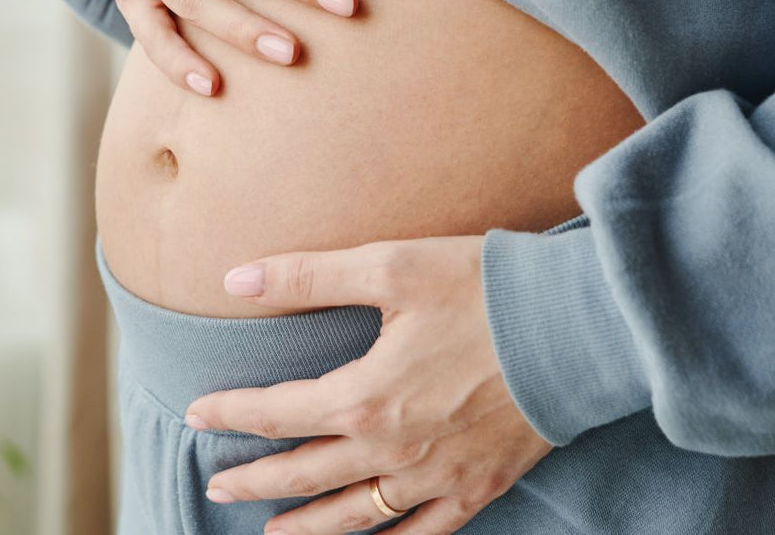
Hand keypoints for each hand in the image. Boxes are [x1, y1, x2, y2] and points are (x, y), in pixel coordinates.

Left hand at [183, 235, 553, 534]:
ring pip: (354, 517)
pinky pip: (421, 534)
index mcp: (365, 397)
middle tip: (217, 485)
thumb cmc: (483, 290)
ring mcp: (436, 477)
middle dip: (255, 479)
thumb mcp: (389, 267)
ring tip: (270, 533)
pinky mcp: (477, 486)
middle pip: (305, 474)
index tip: (197, 412)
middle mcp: (392, 449)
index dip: (231, 413)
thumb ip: (307, 275)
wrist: (577, 328)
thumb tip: (234, 280)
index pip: (277, 413)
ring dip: (305, 527)